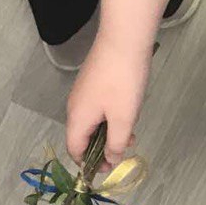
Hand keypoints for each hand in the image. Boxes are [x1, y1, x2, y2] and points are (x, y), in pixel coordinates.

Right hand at [66, 32, 151, 166]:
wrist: (124, 36)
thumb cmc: (123, 80)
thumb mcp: (123, 119)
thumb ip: (116, 144)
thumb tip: (111, 160)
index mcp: (77, 119)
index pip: (75, 151)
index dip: (89, 165)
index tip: (108, 168)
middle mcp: (74, 107)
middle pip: (82, 138)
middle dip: (101, 148)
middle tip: (124, 150)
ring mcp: (82, 92)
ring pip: (92, 122)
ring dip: (108, 132)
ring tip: (130, 132)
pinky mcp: (91, 81)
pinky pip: (96, 108)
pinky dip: (109, 116)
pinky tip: (126, 111)